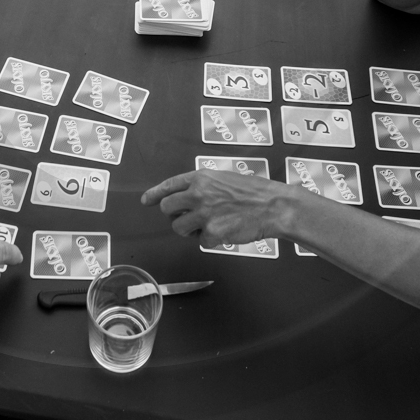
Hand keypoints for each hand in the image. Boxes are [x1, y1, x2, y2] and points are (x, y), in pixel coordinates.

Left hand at [141, 171, 295, 246]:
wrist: (272, 205)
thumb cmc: (253, 191)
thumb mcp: (224, 178)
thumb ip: (203, 186)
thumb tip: (186, 199)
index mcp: (200, 177)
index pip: (169, 185)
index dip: (155, 193)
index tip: (146, 200)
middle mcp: (198, 193)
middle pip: (167, 208)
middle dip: (174, 215)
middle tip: (186, 218)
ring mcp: (203, 214)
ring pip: (178, 228)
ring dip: (189, 230)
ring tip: (208, 225)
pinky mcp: (212, 233)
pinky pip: (200, 242)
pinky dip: (210, 240)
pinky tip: (224, 231)